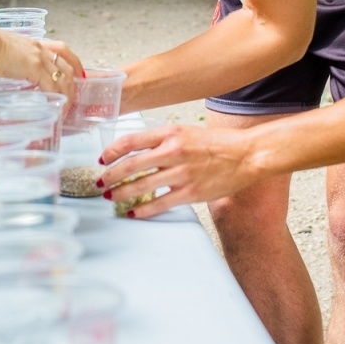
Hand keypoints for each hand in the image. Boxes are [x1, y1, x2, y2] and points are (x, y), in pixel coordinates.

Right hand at [0, 29, 83, 101]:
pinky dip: (58, 99)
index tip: (76, 75)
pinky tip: (59, 110)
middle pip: (68, 64)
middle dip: (73, 83)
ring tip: (66, 109)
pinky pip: (54, 86)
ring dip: (68, 94)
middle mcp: (38, 49)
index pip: (60, 50)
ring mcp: (38, 57)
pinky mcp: (34, 66)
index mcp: (30, 45)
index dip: (72, 63)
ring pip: (65, 76)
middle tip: (72, 99)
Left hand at [97, 123, 262, 218]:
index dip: (111, 151)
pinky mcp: (190, 193)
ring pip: (140, 186)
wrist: (245, 155)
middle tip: (99, 182)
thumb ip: (162, 139)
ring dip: (121, 193)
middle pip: (130, 165)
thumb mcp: (186, 131)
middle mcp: (173, 151)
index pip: (130, 140)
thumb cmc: (217, 143)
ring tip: (111, 197)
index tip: (102, 159)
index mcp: (170, 133)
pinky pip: (159, 203)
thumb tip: (136, 150)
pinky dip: (143, 209)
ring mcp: (181, 173)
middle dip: (110, 176)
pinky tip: (133, 212)